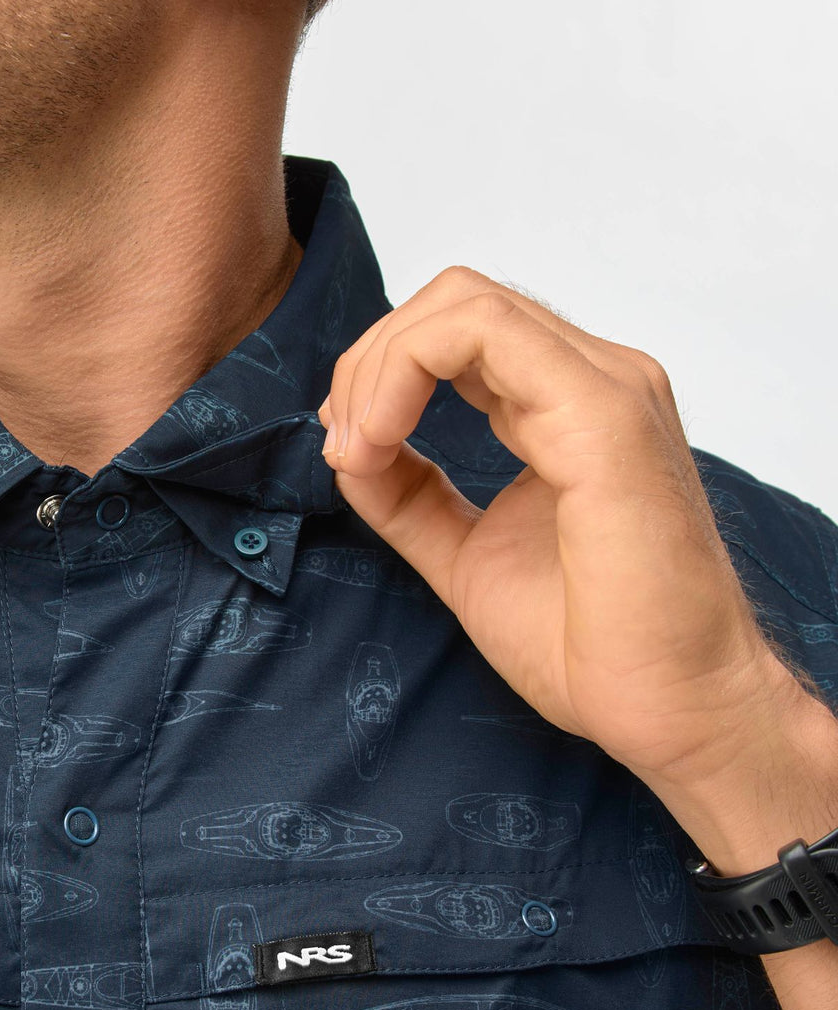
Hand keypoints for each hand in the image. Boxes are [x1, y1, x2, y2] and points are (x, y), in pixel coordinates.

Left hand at [318, 265, 792, 789]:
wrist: (665, 707)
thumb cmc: (589, 641)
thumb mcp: (464, 553)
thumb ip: (408, 494)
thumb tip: (349, 447)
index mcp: (568, 404)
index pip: (458, 332)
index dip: (380, 374)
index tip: (345, 449)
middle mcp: (593, 379)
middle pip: (452, 302)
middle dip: (371, 361)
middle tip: (343, 444)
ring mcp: (605, 387)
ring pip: (462, 302)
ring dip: (380, 365)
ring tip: (357, 447)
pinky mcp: (603, 413)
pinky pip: (483, 333)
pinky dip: (404, 372)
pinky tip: (379, 441)